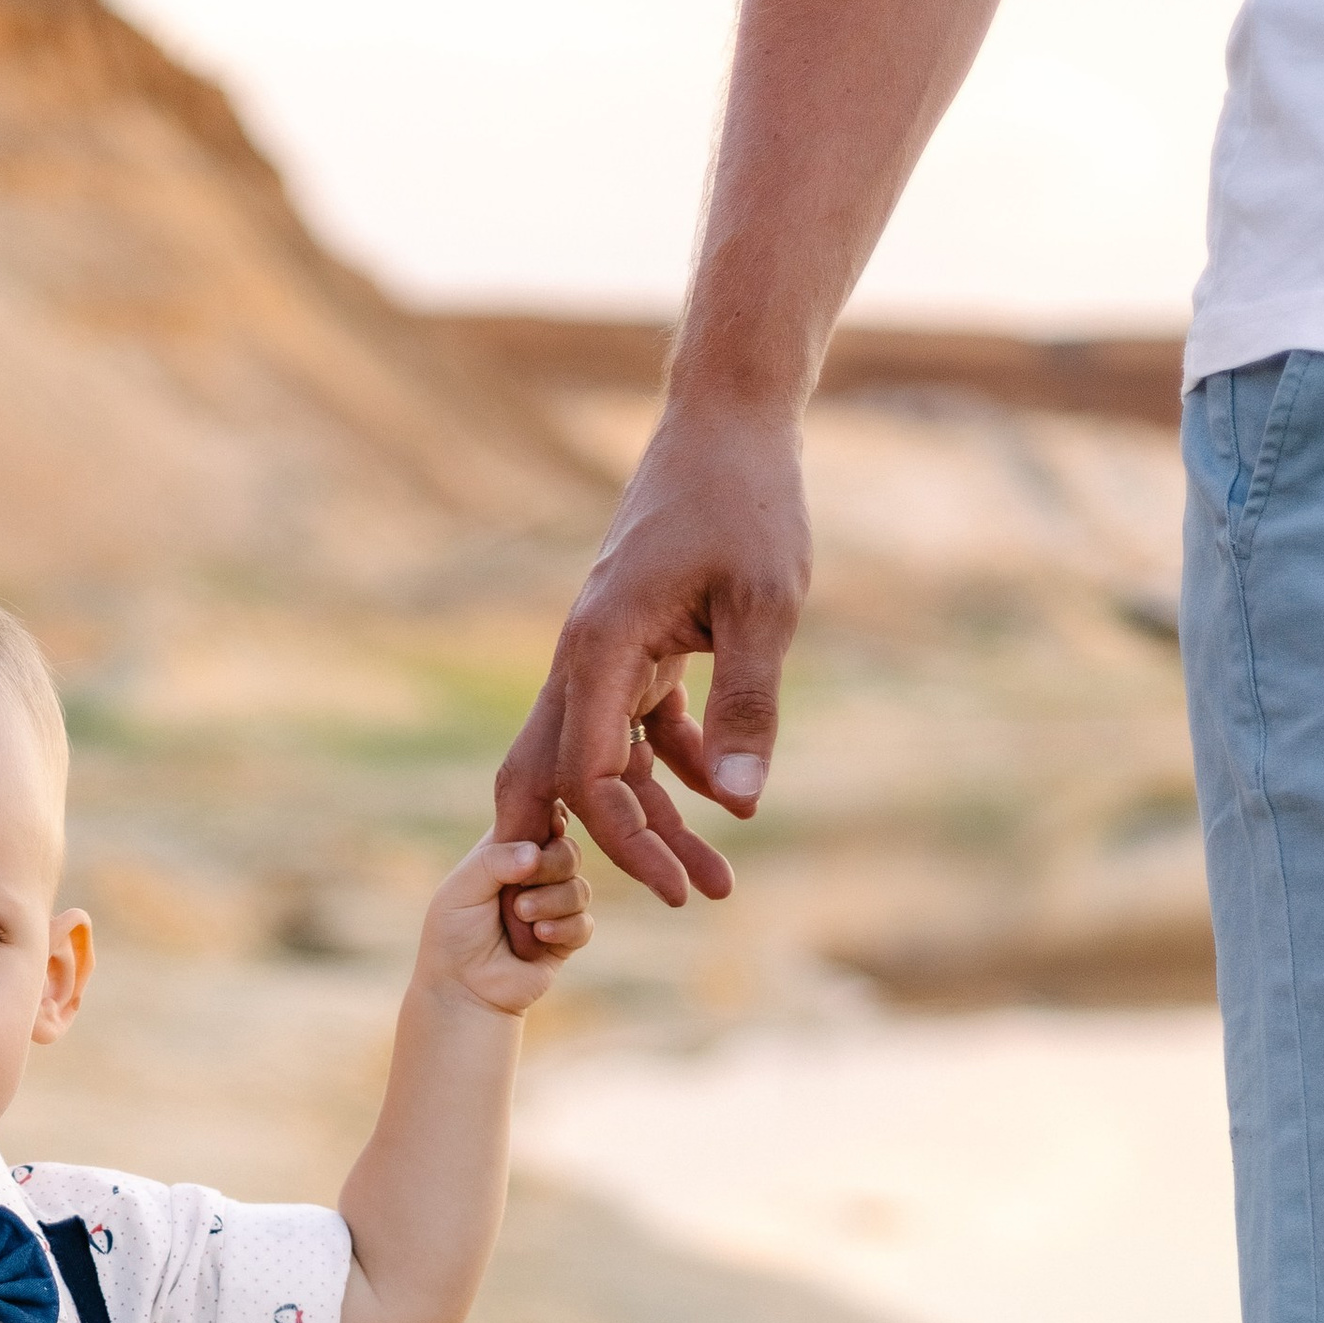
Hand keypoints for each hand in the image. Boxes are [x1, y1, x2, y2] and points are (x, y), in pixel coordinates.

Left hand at [413, 827, 592, 1019]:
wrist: (462, 990)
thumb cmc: (453, 935)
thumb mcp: (462, 888)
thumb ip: (495, 859)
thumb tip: (536, 851)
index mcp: (506, 852)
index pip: (541, 820)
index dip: (549, 821)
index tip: (547, 828)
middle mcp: (534, 875)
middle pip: (569, 850)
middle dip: (552, 864)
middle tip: (523, 884)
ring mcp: (552, 906)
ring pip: (580, 888)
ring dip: (552, 901)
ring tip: (522, 915)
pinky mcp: (565, 938)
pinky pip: (583, 924)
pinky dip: (564, 928)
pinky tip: (541, 935)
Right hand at [495, 394, 812, 914]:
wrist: (729, 420)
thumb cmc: (748, 501)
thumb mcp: (767, 606)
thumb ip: (750, 708)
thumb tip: (741, 808)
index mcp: (599, 648)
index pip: (586, 776)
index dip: (629, 843)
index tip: (682, 888)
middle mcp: (583, 657)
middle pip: (556, 783)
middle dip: (612, 853)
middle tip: (674, 902)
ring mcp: (603, 652)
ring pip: (602, 762)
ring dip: (653, 821)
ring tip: (717, 878)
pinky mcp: (632, 642)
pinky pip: (634, 728)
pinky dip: (670, 769)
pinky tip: (722, 799)